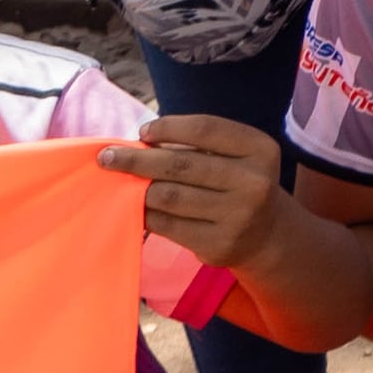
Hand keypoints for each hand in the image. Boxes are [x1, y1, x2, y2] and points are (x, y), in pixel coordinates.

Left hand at [106, 113, 294, 278]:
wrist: (266, 234)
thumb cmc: (236, 183)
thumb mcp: (235, 155)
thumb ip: (196, 146)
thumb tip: (136, 146)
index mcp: (260, 150)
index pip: (204, 129)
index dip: (167, 127)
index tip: (142, 132)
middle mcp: (254, 182)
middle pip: (180, 164)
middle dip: (136, 159)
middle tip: (107, 157)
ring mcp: (238, 216)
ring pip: (169, 196)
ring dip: (139, 188)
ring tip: (123, 183)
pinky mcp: (219, 244)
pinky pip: (167, 225)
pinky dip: (146, 214)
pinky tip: (138, 207)